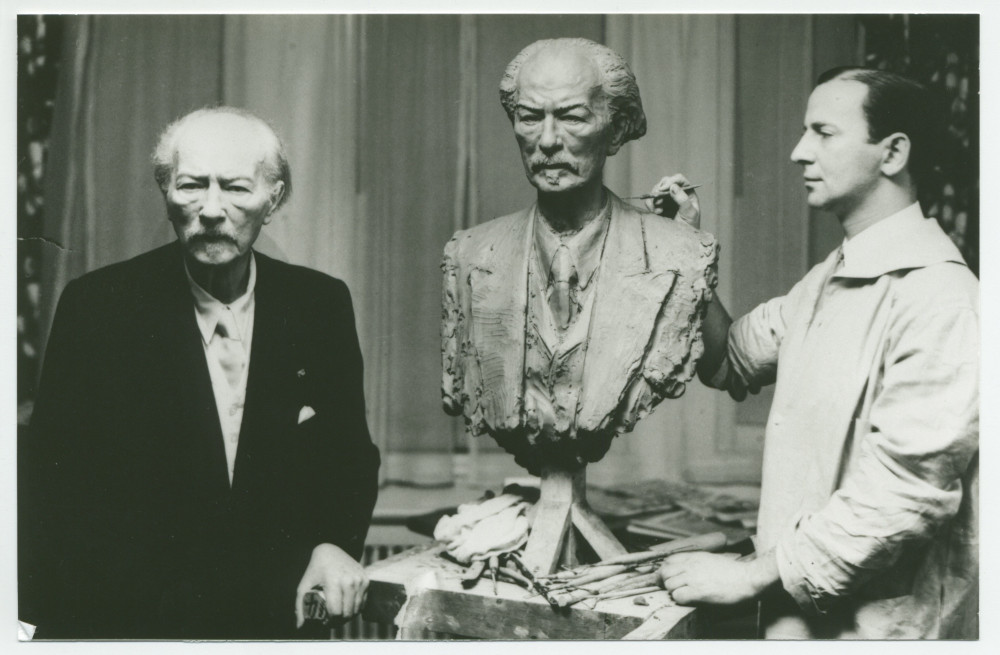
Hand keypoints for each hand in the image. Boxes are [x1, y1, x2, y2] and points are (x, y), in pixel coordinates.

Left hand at [295, 543, 367, 627]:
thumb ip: (300, 606)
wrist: (330, 551)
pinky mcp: (366, 579)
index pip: (336, 612)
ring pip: (357, 609)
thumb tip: (300, 626)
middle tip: (332, 621)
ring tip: (339, 615)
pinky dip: (356, 607)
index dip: (330, 622)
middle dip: (339, 621)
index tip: (325, 622)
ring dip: (349, 615)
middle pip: (348, 613)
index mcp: (334, 582)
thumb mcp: (304, 586)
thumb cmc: (316, 570)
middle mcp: (350, 581)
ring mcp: (360, 580)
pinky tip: (347, 606)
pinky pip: (363, 601)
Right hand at [645, 173, 700, 228]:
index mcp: (688, 193)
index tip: (663, 189)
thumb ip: (683, 200)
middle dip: (660, 189)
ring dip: (654, 198)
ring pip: (656, 190)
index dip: (671, 181)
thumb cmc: (690, 228)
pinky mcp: (658, 207)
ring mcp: (667, 200)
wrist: (682, 241)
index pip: (679, 180)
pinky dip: (650, 205)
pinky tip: (656, 213)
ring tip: (658, 210)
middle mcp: (677, 194)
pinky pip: (650, 200)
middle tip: (658, 200)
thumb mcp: (690, 214)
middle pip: (666, 182)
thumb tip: (673, 187)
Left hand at [657, 550, 777, 605]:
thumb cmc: (734, 571)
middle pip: (665, 572)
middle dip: (665, 582)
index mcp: (695, 557)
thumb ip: (697, 562)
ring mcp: (694, 578)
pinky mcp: (699, 592)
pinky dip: (680, 599)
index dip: (665, 570)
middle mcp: (691, 566)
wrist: (748, 578)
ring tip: (683, 594)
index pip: (669, 560)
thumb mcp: (712, 559)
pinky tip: (689, 600)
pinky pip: (678, 596)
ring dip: (674, 591)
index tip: (667, 577)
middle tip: (671, 588)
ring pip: (669, 585)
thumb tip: (686, 568)